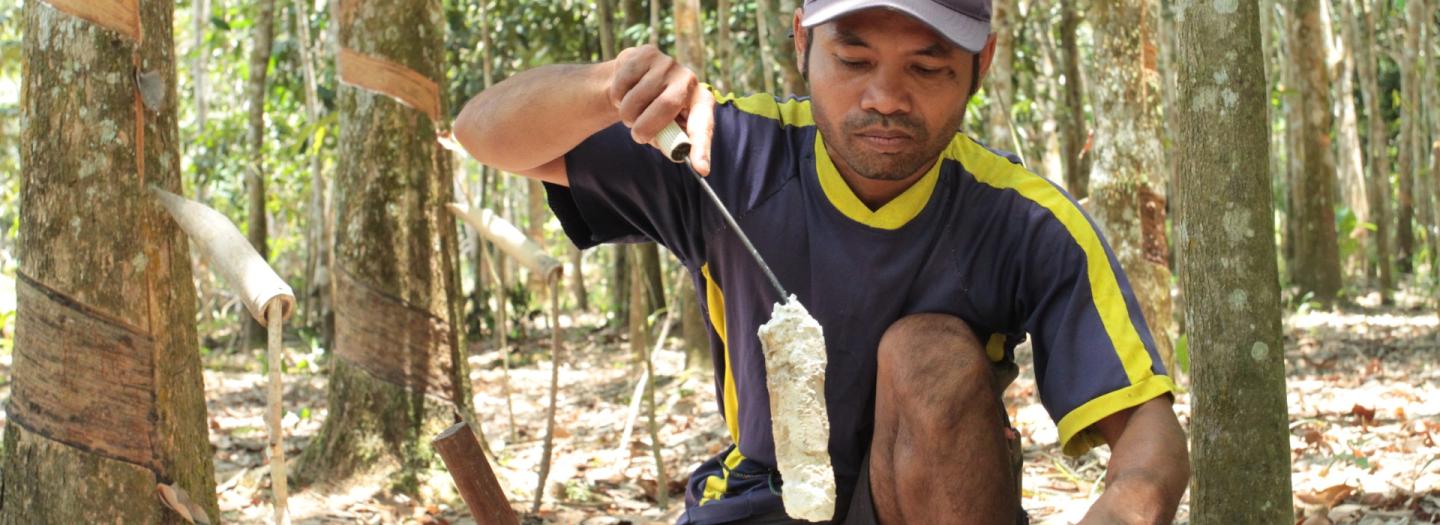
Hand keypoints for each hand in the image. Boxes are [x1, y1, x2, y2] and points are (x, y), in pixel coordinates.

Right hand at [607, 45, 715, 174]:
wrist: (632, 81)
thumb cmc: (652, 112)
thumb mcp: (665, 129)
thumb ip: (672, 141)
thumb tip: (680, 156)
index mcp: (701, 102)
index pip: (704, 125)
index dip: (702, 148)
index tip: (701, 170)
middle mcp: (689, 79)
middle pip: (666, 106)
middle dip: (645, 128)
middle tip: (637, 136)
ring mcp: (668, 64)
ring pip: (638, 98)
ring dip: (627, 114)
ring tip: (631, 112)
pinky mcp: (646, 53)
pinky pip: (623, 83)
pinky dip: (617, 96)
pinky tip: (624, 93)